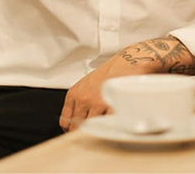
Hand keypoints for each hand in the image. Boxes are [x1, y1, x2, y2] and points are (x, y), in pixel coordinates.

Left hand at [59, 36, 194, 131]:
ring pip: (92, 128)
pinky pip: (107, 126)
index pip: (66, 121)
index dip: (72, 129)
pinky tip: (113, 125)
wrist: (129, 61)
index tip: (78, 131)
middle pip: (77, 128)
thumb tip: (74, 122)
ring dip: (99, 130)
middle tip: (94, 131)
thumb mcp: (86, 84)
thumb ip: (79, 101)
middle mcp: (83, 99)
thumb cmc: (110, 71)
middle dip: (85, 132)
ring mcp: (97, 103)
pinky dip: (109, 128)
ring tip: (105, 127)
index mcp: (74, 93)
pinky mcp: (112, 106)